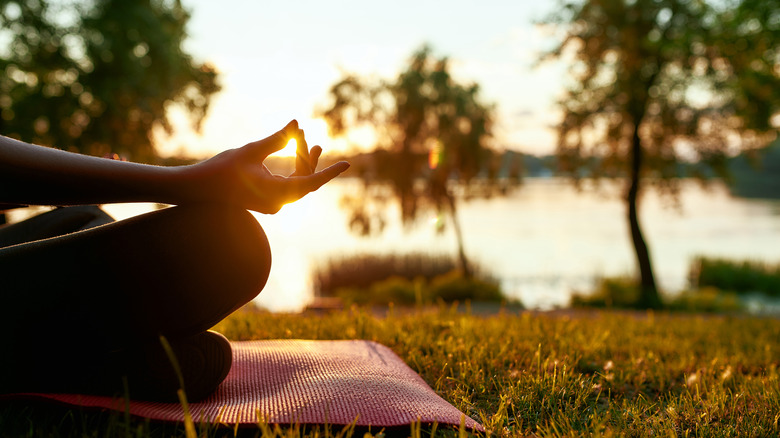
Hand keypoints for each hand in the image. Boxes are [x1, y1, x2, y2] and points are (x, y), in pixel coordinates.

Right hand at [182, 120, 348, 213]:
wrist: (196, 190)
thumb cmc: (220, 170)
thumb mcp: (251, 151)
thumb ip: (276, 139)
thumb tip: (297, 124)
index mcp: (276, 194)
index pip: (311, 183)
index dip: (329, 172)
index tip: (347, 163)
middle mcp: (278, 203)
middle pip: (304, 180)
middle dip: (308, 157)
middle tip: (307, 136)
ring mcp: (272, 204)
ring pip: (297, 183)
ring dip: (302, 163)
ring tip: (308, 141)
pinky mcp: (267, 201)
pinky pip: (288, 186)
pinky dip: (292, 170)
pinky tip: (295, 154)